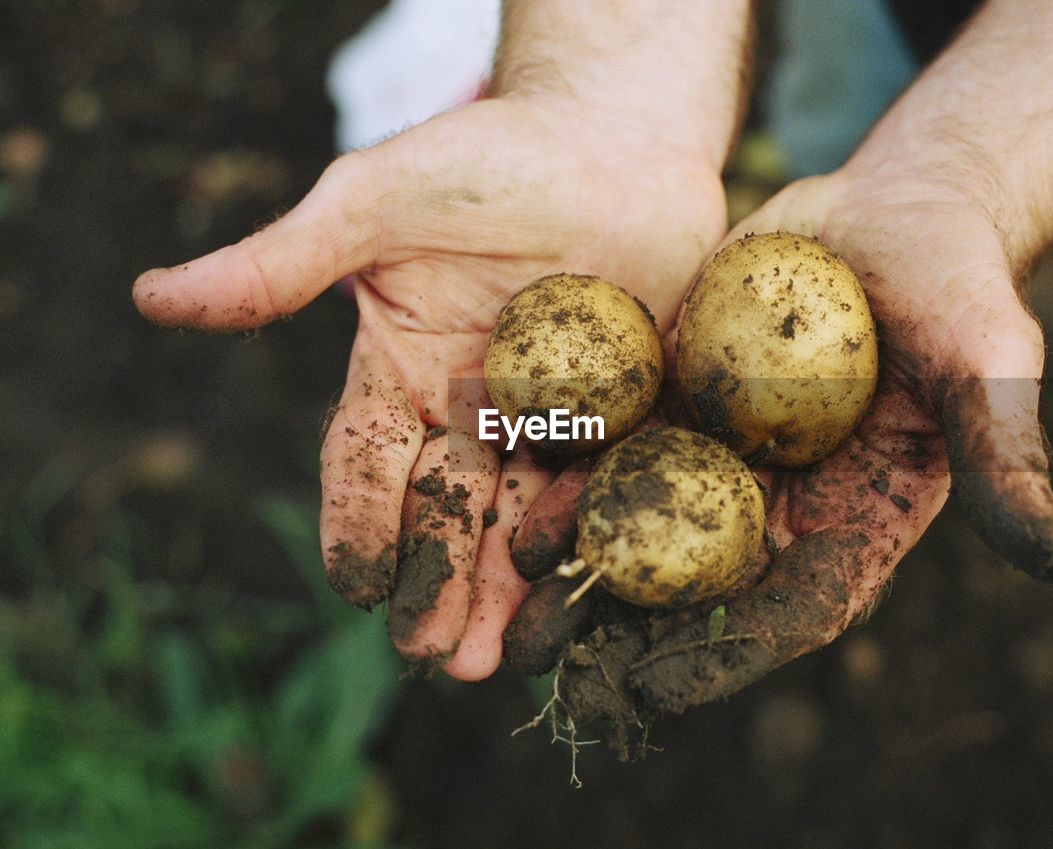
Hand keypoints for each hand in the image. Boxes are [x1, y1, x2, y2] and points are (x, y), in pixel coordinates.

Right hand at [133, 95, 725, 678]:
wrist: (611, 136)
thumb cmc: (486, 157)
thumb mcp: (376, 203)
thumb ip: (285, 262)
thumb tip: (152, 297)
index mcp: (402, 371)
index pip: (366, 462)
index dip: (359, 522)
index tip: (358, 585)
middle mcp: (470, 410)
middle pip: (445, 510)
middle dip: (437, 582)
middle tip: (433, 654)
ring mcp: (551, 418)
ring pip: (519, 516)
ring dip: (504, 589)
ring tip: (492, 657)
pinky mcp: (624, 414)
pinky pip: (605, 484)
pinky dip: (592, 537)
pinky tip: (585, 591)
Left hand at [505, 167, 1052, 729]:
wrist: (895, 213)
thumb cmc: (958, 291)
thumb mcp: (989, 371)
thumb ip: (1006, 465)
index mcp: (853, 527)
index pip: (784, 616)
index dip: (717, 657)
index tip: (647, 688)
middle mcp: (778, 507)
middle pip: (695, 589)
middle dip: (623, 631)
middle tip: (550, 666)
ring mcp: (721, 455)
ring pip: (640, 524)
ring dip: (576, 561)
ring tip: (512, 588)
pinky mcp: (678, 398)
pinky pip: (618, 442)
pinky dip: (568, 468)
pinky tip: (513, 486)